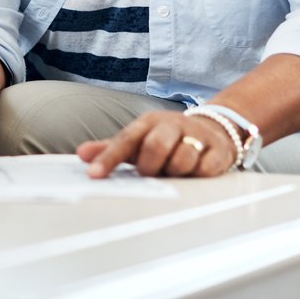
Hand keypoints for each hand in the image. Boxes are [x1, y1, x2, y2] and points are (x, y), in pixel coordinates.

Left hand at [77, 111, 237, 178]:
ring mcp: (196, 137)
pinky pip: (206, 169)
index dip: (109, 158)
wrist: (213, 129)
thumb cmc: (167, 139)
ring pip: (182, 159)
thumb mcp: (139, 140)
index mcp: (149, 123)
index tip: (94, 175)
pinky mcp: (218, 151)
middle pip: (156, 145)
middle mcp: (172, 126)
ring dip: (175, 172)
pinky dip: (198, 175)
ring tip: (174, 172)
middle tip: (150, 174)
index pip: (125, 140)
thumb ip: (111, 148)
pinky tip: (195, 173)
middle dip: (149, 166)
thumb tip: (81, 154)